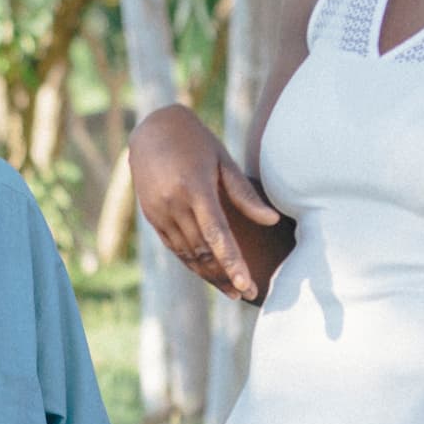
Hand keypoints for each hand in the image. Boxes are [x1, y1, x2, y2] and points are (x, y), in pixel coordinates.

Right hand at [130, 107, 282, 300]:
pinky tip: (209, 273)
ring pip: (187, 254)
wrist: (152, 130)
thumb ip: (245, 194)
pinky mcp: (151, 216)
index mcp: (195, 189)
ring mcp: (159, 212)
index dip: (233, 263)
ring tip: (232, 290)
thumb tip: (272, 221)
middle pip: (203, 251)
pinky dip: (192, 262)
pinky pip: (174, 247)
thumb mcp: (224, 161)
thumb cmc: (197, 142)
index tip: (247, 284)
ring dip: (209, 275)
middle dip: (225, 276)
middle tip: (247, 294)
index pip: (217, 235)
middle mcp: (174, 204)